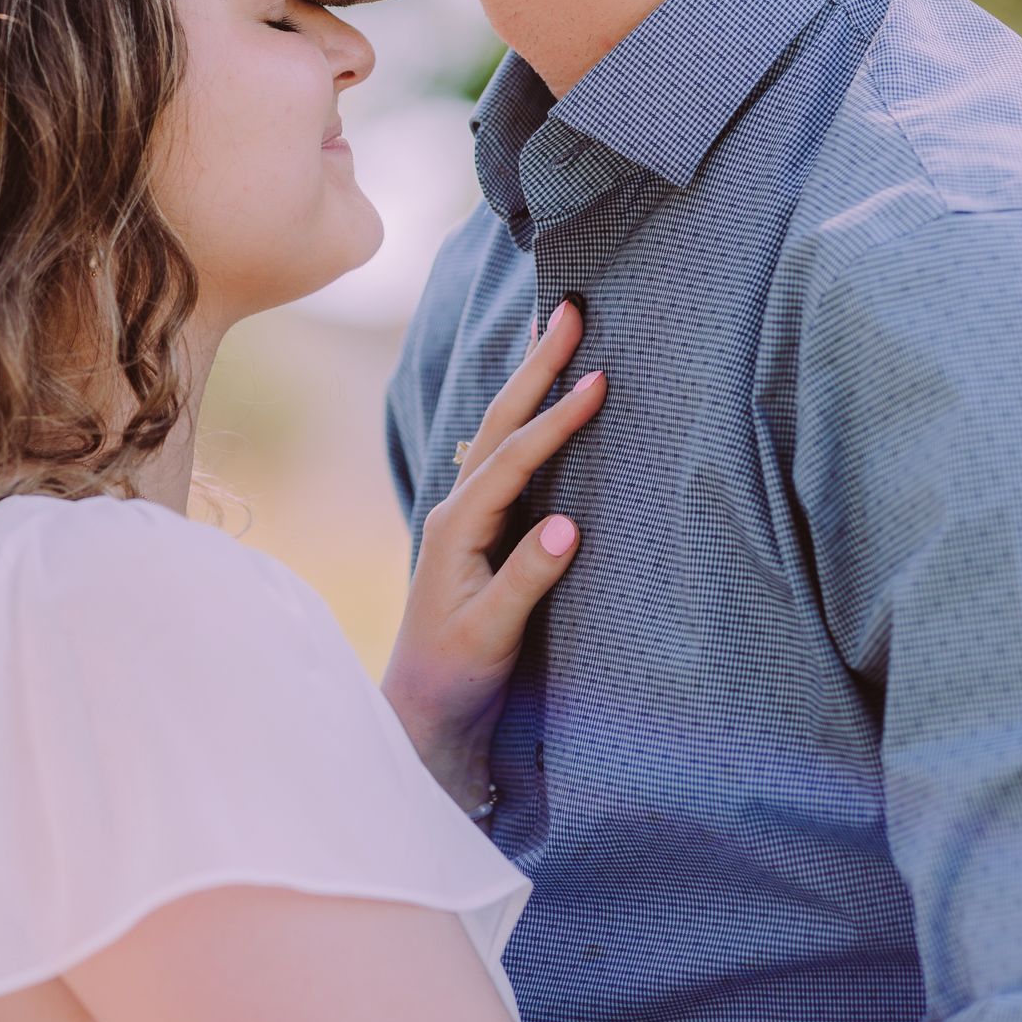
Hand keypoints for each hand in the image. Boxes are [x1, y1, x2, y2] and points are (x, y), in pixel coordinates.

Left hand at [383, 299, 604, 799]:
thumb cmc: (455, 676)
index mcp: (458, 526)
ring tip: (562, 334)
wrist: (422, 713)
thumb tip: (570, 524)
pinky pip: (510, 459)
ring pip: (502, 433)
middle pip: (500, 422)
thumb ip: (527, 579)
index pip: (515, 458)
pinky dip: (532, 420)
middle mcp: (458, 510)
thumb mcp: (491, 632)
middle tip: (569, 309)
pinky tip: (548, 402)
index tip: (598, 380)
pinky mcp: (484, 532)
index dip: (557, 419)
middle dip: (536, 366)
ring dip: (533, 382)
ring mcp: (469, 518)